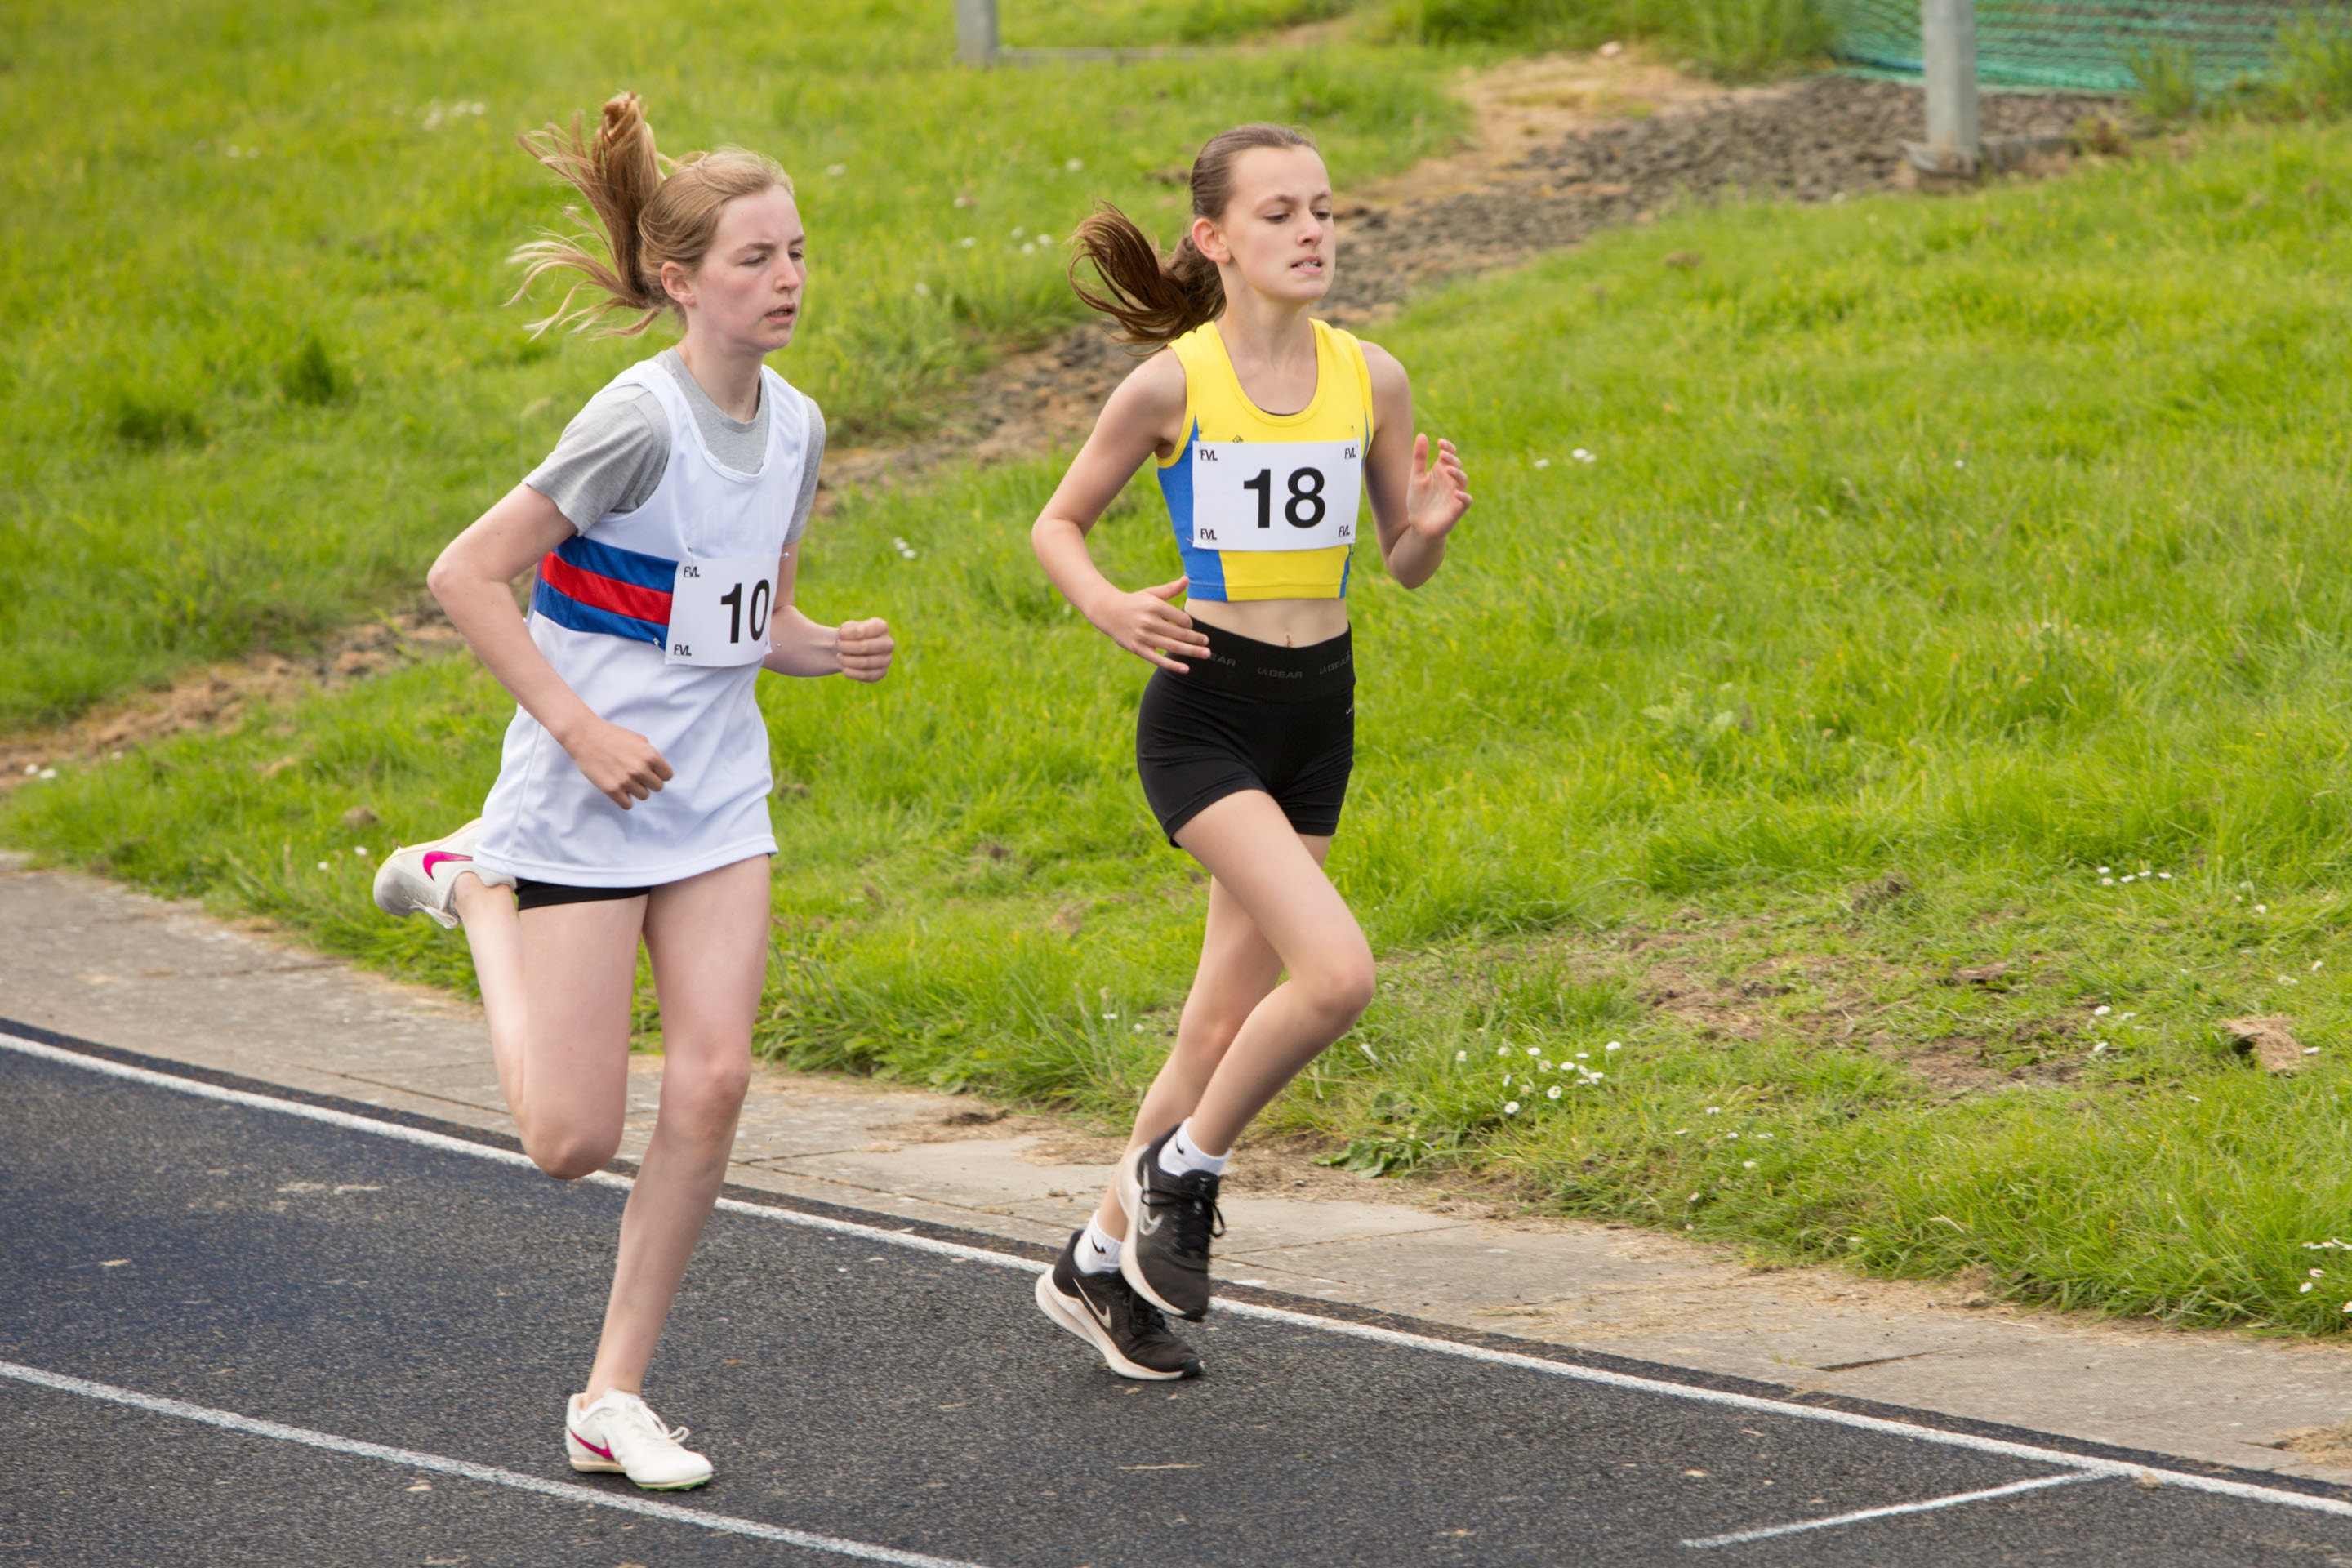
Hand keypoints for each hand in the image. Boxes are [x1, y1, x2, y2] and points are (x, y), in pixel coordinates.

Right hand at [563, 717, 673, 810]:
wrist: (584, 736)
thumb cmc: (611, 735)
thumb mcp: (637, 739)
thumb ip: (649, 754)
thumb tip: (657, 768)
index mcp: (650, 755)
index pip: (667, 776)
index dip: (659, 773)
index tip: (650, 771)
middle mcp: (640, 769)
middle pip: (657, 787)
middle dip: (648, 782)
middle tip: (636, 775)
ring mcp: (626, 781)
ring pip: (643, 796)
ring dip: (636, 790)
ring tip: (624, 778)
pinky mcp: (612, 790)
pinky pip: (628, 805)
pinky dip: (624, 799)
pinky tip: (618, 788)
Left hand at [839, 617, 894, 681]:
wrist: (850, 651)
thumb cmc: (849, 637)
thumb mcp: (846, 628)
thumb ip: (847, 630)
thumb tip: (847, 640)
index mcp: (882, 627)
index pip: (871, 629)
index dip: (853, 632)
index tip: (841, 634)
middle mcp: (888, 643)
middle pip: (866, 647)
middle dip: (847, 647)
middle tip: (839, 646)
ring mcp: (887, 659)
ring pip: (864, 663)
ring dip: (847, 660)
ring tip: (840, 657)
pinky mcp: (882, 673)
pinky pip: (865, 675)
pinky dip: (851, 672)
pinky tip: (844, 668)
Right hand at [1091, 576, 1210, 672]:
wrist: (1108, 611)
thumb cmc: (1135, 602)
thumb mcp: (1151, 593)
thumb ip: (1171, 589)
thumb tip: (1187, 579)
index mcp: (1155, 606)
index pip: (1181, 619)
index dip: (1190, 625)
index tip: (1189, 628)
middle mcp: (1149, 621)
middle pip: (1180, 634)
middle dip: (1197, 640)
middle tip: (1208, 643)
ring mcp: (1143, 636)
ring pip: (1172, 646)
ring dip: (1192, 652)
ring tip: (1206, 654)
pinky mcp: (1137, 648)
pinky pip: (1157, 659)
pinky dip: (1172, 665)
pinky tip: (1186, 669)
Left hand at [1406, 434, 1471, 540]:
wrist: (1418, 525)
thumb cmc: (1418, 500)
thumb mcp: (1416, 477)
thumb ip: (1420, 457)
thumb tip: (1422, 434)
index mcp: (1441, 470)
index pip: (1450, 454)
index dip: (1448, 447)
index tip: (1439, 442)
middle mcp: (1451, 480)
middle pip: (1457, 465)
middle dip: (1451, 459)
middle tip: (1442, 455)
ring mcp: (1455, 494)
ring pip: (1463, 480)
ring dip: (1457, 473)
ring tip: (1448, 470)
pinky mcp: (1458, 509)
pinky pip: (1466, 500)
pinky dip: (1464, 496)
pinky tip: (1456, 493)